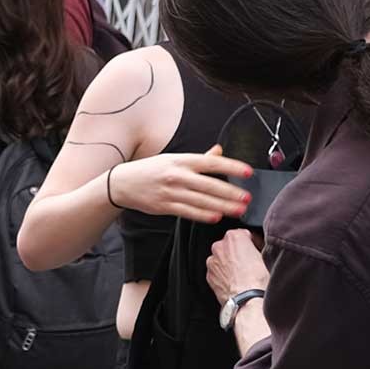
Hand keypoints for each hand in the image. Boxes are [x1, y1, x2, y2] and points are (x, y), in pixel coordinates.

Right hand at [108, 151, 252, 223]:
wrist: (121, 183)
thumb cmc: (150, 170)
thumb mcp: (172, 159)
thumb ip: (199, 158)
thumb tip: (219, 151)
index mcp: (181, 161)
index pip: (211, 163)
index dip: (231, 167)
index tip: (248, 172)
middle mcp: (176, 176)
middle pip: (209, 185)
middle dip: (231, 193)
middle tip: (247, 197)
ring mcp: (170, 192)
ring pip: (202, 201)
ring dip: (223, 206)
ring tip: (239, 210)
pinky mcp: (164, 206)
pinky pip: (188, 212)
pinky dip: (204, 215)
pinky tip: (216, 216)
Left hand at [205, 228, 269, 305]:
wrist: (248, 300)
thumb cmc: (259, 280)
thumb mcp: (267, 255)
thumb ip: (260, 245)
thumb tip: (262, 247)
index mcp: (233, 237)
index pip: (244, 234)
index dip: (254, 242)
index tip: (259, 249)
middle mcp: (219, 247)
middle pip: (231, 246)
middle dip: (241, 252)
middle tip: (253, 262)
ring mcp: (212, 262)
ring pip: (223, 258)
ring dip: (231, 263)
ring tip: (245, 274)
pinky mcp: (209, 276)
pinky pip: (218, 271)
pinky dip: (225, 274)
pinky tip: (237, 281)